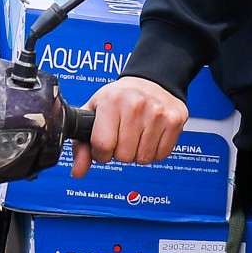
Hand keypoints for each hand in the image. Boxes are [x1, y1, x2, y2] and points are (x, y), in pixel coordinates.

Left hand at [72, 77, 188, 177]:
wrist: (150, 81)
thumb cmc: (118, 98)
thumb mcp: (94, 112)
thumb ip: (81, 145)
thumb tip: (77, 172)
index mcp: (111, 101)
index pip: (103, 146)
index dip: (100, 153)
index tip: (103, 144)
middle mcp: (135, 105)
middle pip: (123, 156)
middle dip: (119, 152)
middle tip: (121, 135)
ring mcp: (157, 113)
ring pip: (142, 159)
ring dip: (137, 153)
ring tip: (136, 134)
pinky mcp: (173, 121)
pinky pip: (160, 155)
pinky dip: (154, 152)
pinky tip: (150, 135)